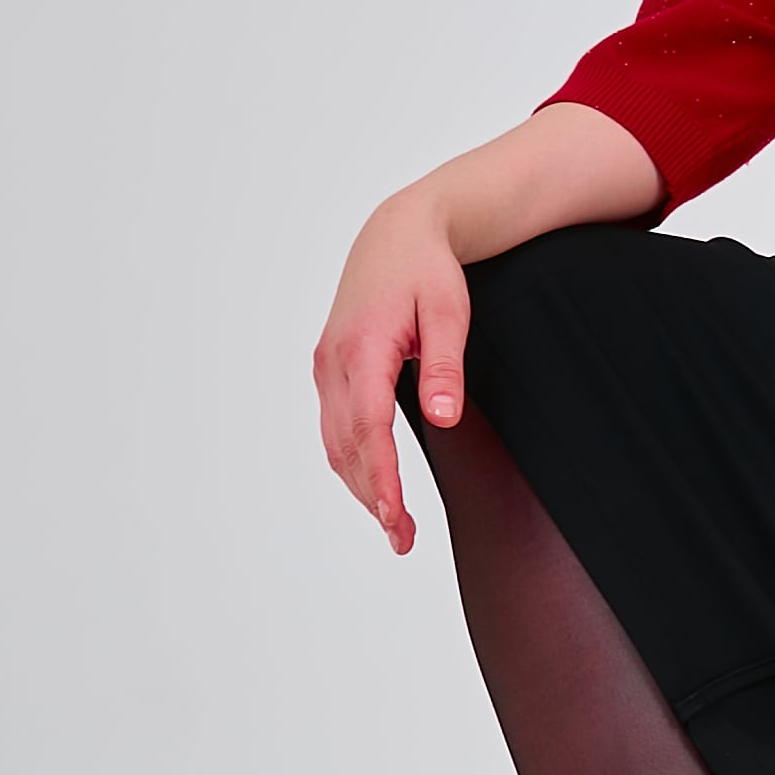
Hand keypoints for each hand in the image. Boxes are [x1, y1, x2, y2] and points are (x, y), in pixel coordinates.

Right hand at [312, 192, 470, 553]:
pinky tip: (373, 485)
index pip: (369, 427)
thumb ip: (443, 366)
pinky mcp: (329, 370)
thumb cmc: (427, 270)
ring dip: (360, 485)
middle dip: (373, 496)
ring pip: (336, 441)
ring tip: (394, 525)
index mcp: (362, 347)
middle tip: (403, 540)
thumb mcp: (449, 312)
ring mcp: (325, 366)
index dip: (381, 477)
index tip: (395, 515)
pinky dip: (351, 461)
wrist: (396, 233)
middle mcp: (333, 361)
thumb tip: (443, 419)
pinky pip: (335, 427)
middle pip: (348, 445)